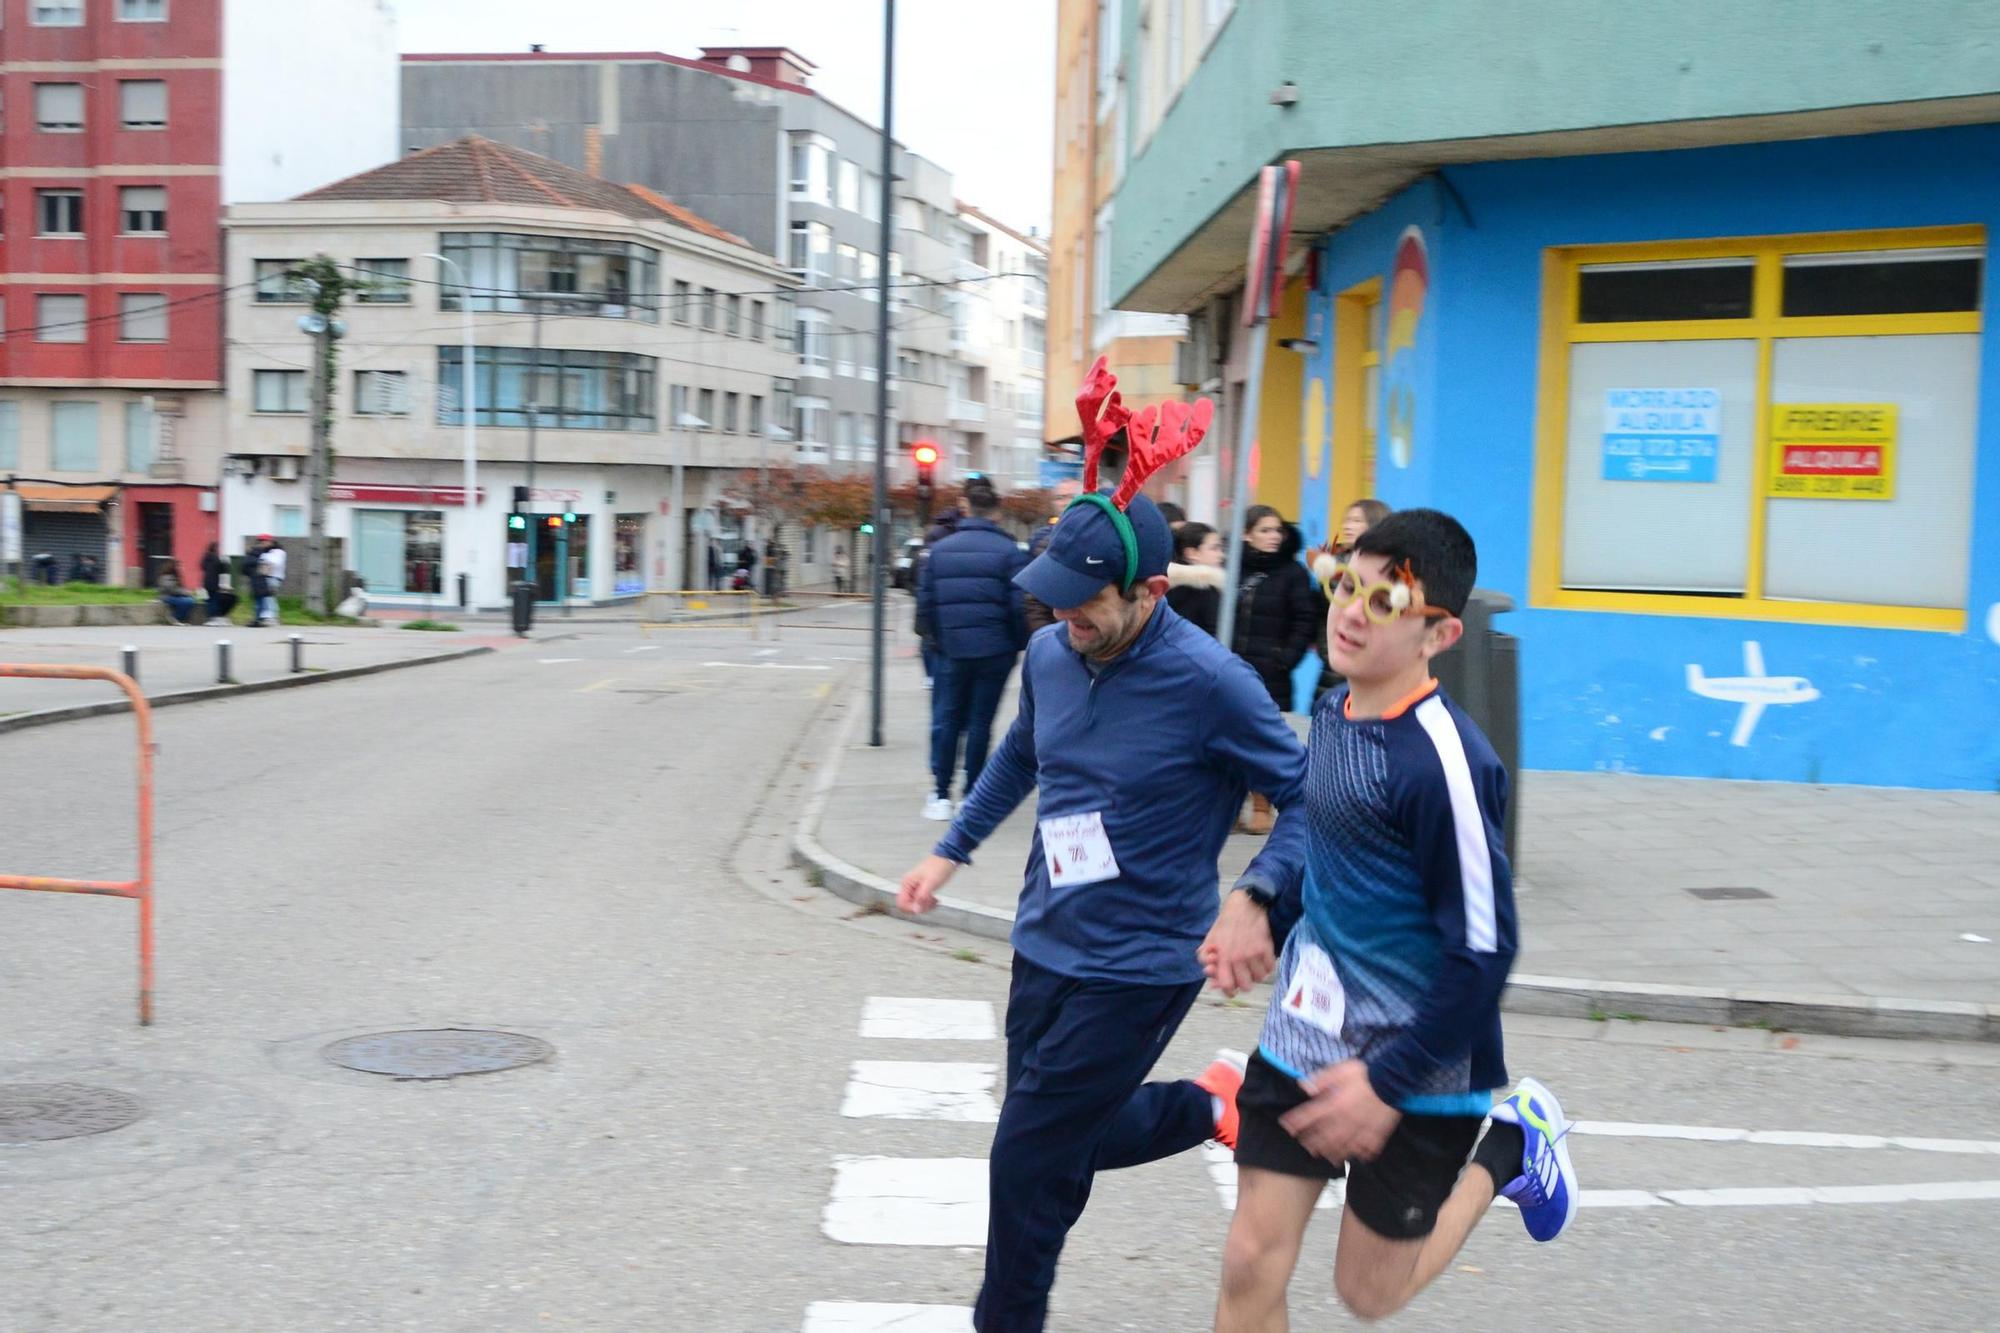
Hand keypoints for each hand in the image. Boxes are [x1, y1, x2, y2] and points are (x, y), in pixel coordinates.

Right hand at [897, 854, 957, 914]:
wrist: (947, 859)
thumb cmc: (939, 866)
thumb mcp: (930, 883)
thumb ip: (922, 897)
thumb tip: (916, 909)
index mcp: (907, 883)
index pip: (901, 902)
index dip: (911, 908)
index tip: (922, 907)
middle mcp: (909, 885)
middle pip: (908, 904)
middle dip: (920, 907)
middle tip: (931, 903)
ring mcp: (915, 887)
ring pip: (915, 904)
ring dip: (925, 905)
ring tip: (935, 901)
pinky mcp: (921, 889)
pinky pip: (921, 900)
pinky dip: (928, 903)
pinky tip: (935, 900)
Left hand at [1198, 891, 1275, 995]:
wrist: (1244, 905)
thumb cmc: (1225, 923)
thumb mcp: (1209, 940)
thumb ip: (1204, 959)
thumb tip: (1209, 974)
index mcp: (1223, 957)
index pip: (1227, 986)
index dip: (1228, 989)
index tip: (1230, 984)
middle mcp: (1239, 957)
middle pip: (1246, 986)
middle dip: (1243, 982)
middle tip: (1242, 974)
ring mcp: (1254, 953)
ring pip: (1259, 978)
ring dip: (1256, 975)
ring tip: (1252, 966)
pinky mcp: (1267, 947)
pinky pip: (1271, 968)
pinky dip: (1267, 967)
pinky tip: (1261, 961)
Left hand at [1278, 1060, 1400, 1163]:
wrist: (1393, 1081)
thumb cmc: (1366, 1074)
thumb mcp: (1340, 1069)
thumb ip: (1322, 1079)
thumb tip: (1304, 1087)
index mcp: (1334, 1104)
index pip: (1309, 1115)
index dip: (1296, 1121)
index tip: (1286, 1126)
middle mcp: (1344, 1120)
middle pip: (1323, 1135)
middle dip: (1311, 1141)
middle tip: (1303, 1145)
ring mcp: (1359, 1130)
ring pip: (1342, 1145)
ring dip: (1330, 1151)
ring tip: (1323, 1155)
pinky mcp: (1374, 1134)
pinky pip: (1364, 1149)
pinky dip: (1356, 1153)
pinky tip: (1352, 1156)